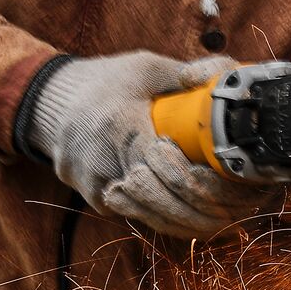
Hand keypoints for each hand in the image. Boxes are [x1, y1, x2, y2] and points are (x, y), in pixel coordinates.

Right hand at [24, 52, 279, 237]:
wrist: (52, 102)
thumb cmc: (106, 82)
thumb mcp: (145, 67)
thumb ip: (185, 73)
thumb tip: (224, 79)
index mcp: (121, 127)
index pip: (166, 170)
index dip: (200, 185)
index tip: (229, 185)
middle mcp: (105, 162)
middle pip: (161, 203)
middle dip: (203, 212)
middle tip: (239, 210)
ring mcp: (97, 185)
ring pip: (150, 218)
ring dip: (190, 223)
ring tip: (226, 218)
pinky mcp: (96, 199)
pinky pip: (138, 217)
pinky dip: (168, 220)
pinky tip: (196, 218)